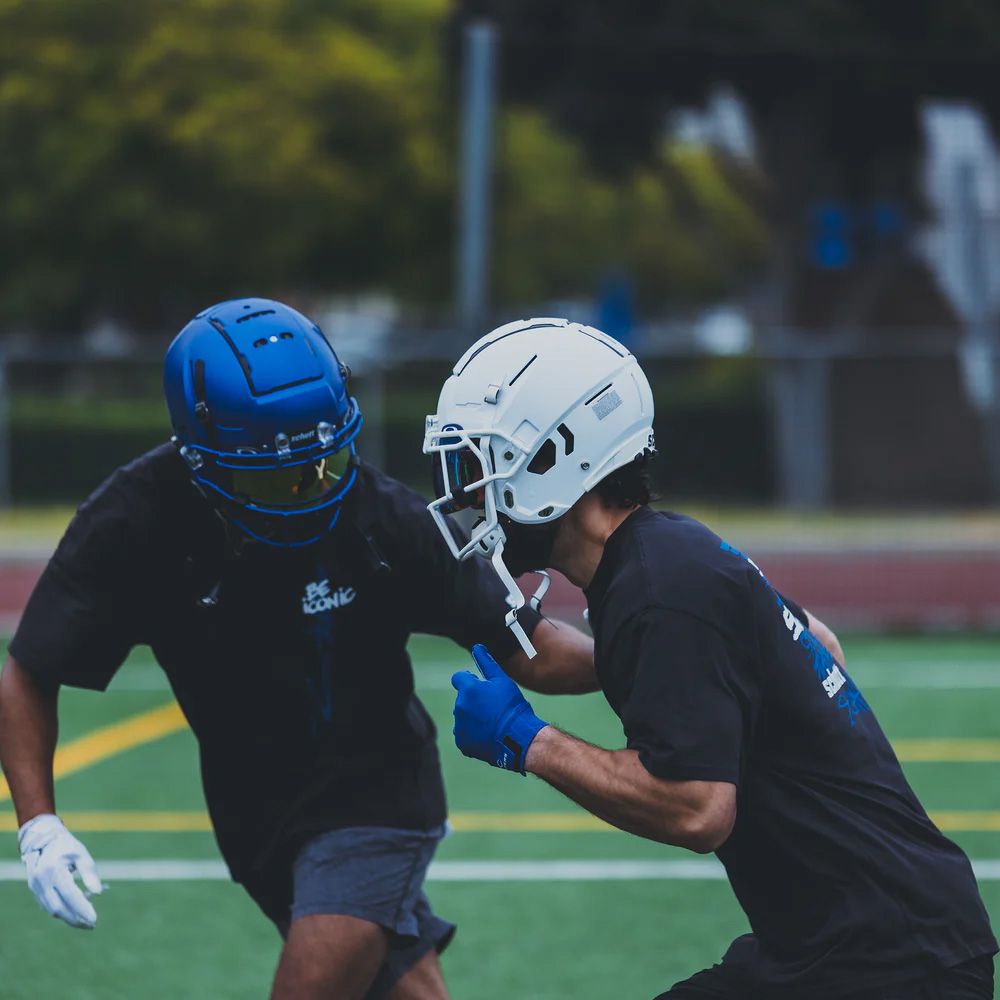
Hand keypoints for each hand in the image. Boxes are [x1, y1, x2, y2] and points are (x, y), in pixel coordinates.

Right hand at [19, 813, 103, 928]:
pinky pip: (48, 906)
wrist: (44, 839)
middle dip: (76, 918)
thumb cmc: (67, 846)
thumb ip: (89, 873)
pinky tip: (74, 914)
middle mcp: (42, 881)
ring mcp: (35, 887)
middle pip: (59, 907)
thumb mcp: (81, 855)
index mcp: (54, 870)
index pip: (70, 895)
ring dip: (69, 918)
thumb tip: (98, 893)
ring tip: (86, 922)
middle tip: (92, 924)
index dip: (82, 908)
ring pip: (52, 910)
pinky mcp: (35, 891)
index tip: (94, 919)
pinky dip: (62, 912)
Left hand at [451, 644, 548, 772]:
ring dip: (473, 717)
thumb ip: (487, 663)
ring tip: (493, 722)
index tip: (481, 687)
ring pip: (464, 717)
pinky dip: (473, 734)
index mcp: (468, 689)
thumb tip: (476, 647)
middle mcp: (460, 706)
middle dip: (473, 700)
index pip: (459, 678)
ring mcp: (459, 726)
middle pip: (463, 699)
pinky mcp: (462, 742)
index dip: (470, 681)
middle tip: (493, 707)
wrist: (518, 738)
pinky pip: (464, 734)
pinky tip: (489, 734)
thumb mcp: (502, 681)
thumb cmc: (512, 707)